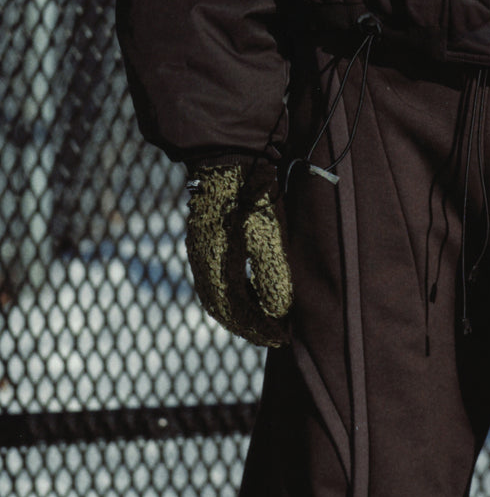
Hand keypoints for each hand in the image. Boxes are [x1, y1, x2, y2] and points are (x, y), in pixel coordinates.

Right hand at [185, 161, 292, 346]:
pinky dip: (232, 298)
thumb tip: (278, 313)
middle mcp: (202, 263)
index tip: (283, 338)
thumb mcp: (269, 236)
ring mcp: (199, 253)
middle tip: (275, 338)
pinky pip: (213, 283)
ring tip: (266, 322)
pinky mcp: (203, 244)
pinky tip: (252, 297)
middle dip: (249, 328)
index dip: (260, 329)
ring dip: (240, 315)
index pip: (236, 312)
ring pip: (216, 299)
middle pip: (223, 310)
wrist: (228, 158)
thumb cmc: (252, 197)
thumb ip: (274, 277)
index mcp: (216, 265)